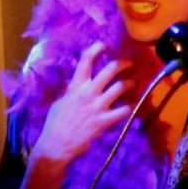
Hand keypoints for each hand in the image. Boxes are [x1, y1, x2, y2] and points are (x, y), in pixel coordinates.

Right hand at [13, 41, 132, 188]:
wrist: (58, 144)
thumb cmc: (55, 123)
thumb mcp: (59, 101)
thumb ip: (69, 90)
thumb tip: (73, 82)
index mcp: (75, 85)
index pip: (86, 60)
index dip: (97, 49)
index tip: (104, 45)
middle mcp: (88, 92)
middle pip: (110, 69)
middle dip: (122, 63)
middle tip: (128, 63)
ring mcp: (98, 106)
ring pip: (120, 87)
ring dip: (129, 82)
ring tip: (132, 82)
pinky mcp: (105, 120)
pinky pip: (123, 110)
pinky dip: (129, 106)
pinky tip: (131, 105)